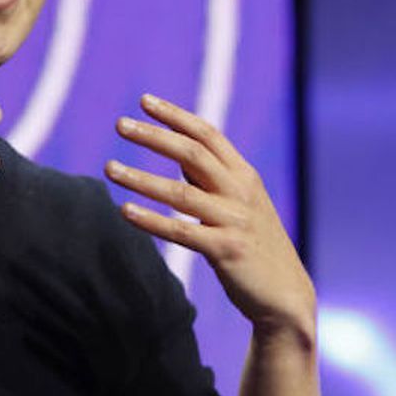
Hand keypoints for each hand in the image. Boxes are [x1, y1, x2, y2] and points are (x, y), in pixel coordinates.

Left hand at [105, 94, 314, 339]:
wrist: (285, 294)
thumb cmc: (257, 247)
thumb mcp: (242, 205)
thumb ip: (214, 180)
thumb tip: (180, 157)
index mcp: (245, 176)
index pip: (207, 134)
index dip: (175, 116)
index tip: (144, 101)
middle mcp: (241, 192)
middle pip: (192, 153)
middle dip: (154, 135)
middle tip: (120, 124)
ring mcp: (234, 220)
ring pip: (180, 192)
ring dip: (141, 178)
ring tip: (109, 168)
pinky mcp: (226, 250)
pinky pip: (181, 231)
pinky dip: (151, 220)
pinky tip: (126, 210)